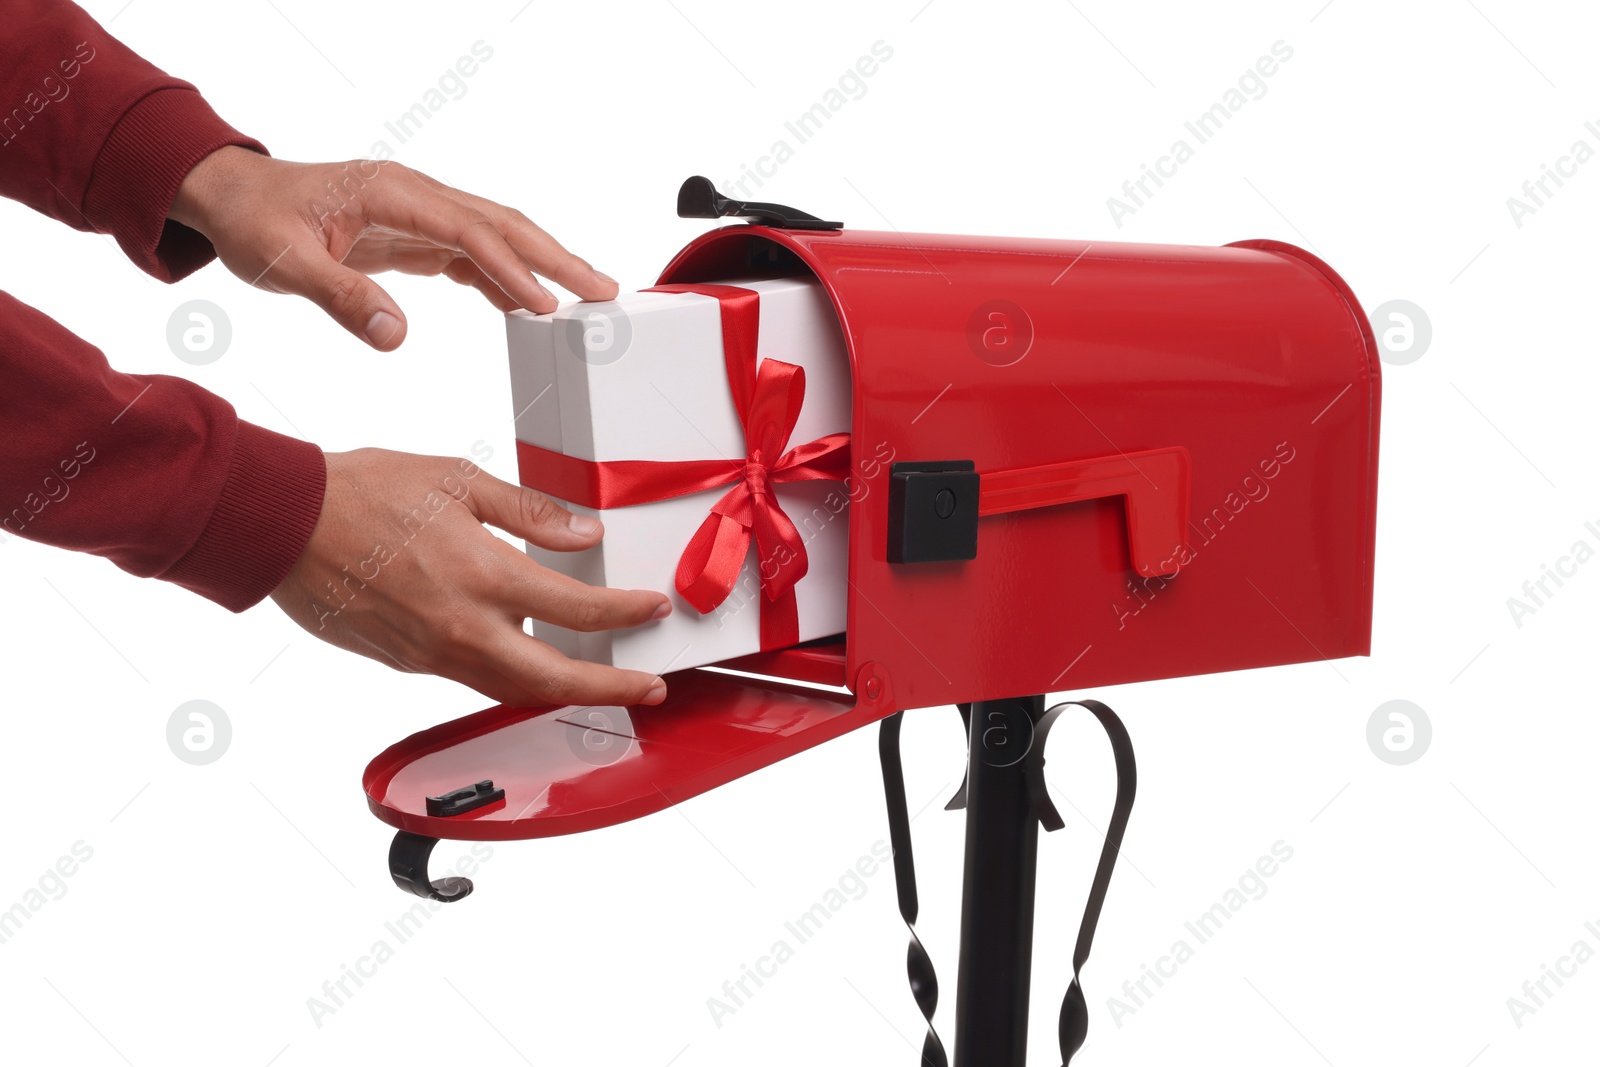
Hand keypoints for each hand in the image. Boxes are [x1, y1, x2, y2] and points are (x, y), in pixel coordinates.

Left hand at [168, 147, 617, 349]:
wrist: (232, 196)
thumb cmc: (253, 221)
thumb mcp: (282, 264)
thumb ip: (340, 297)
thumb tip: (395, 337)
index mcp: (391, 192)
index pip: (468, 231)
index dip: (511, 269)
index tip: (547, 306)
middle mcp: (416, 195)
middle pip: (503, 224)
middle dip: (557, 258)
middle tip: (605, 292)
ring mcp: (420, 212)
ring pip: (497, 237)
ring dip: (543, 267)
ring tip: (587, 299)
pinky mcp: (416, 233)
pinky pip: (473, 254)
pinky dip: (506, 279)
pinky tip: (529, 306)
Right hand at [271, 448, 671, 707]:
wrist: (282, 525)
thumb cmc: (361, 493)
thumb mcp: (457, 480)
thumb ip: (529, 512)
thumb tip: (583, 536)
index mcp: (482, 576)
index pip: (577, 611)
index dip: (625, 614)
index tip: (650, 610)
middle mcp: (461, 628)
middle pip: (553, 680)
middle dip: (610, 689)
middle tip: (648, 689)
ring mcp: (431, 654)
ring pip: (512, 689)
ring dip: (562, 693)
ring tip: (599, 687)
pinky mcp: (407, 663)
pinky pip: (472, 679)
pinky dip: (511, 680)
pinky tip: (528, 663)